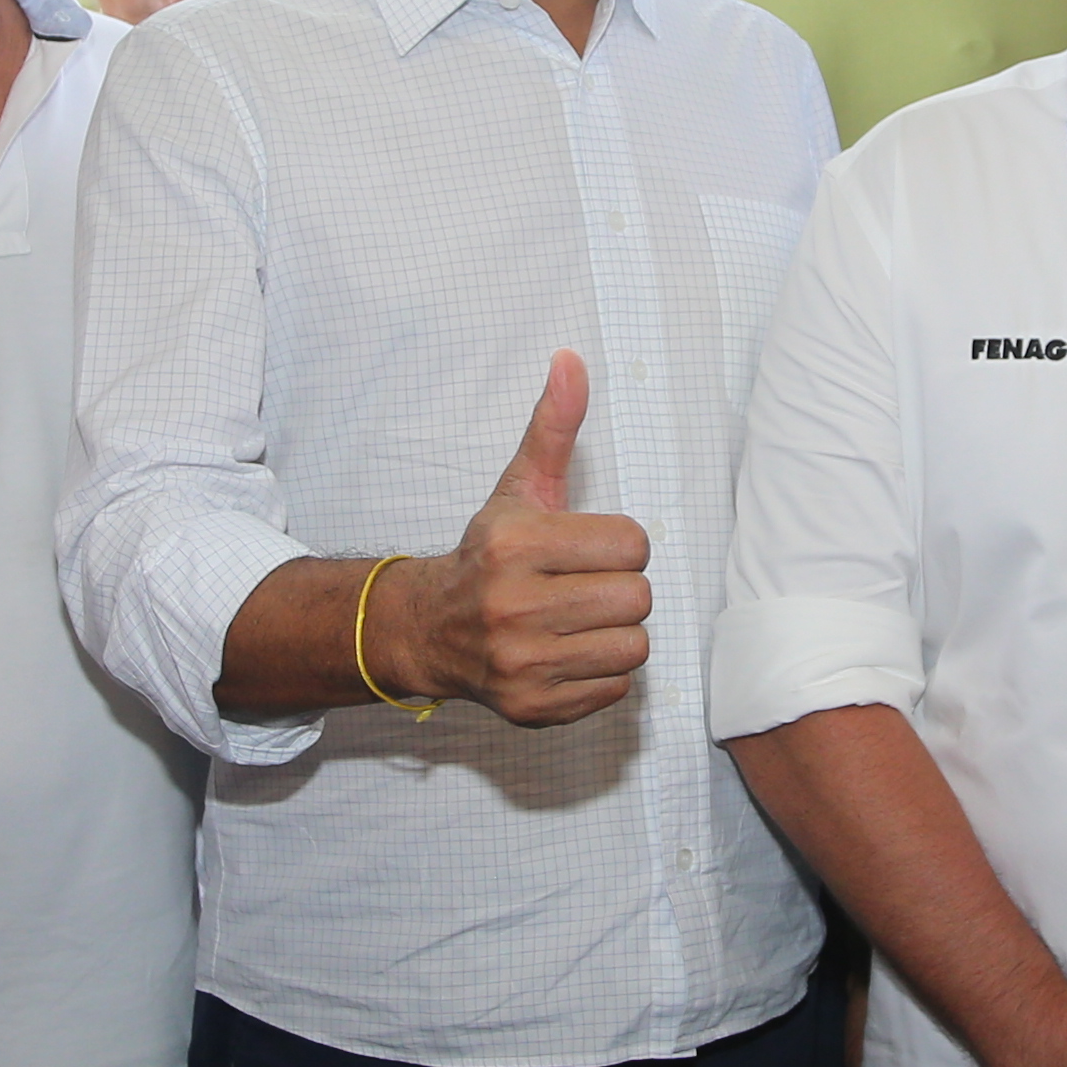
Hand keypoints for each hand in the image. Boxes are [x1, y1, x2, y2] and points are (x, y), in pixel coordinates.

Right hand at [393, 351, 652, 725]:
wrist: (429, 630)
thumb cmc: (489, 555)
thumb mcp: (518, 488)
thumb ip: (553, 427)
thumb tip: (572, 359)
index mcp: (515, 546)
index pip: (634, 545)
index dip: (620, 545)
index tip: (587, 550)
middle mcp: (513, 607)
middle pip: (637, 598)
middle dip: (619, 589)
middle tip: (582, 586)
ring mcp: (521, 663)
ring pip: (634, 647)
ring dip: (615, 633)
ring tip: (578, 620)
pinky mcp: (533, 708)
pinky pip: (616, 689)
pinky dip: (600, 672)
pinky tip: (566, 652)